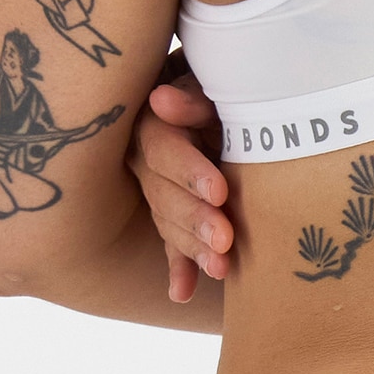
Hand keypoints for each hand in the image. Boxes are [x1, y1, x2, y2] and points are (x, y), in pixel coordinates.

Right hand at [130, 72, 232, 302]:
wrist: (218, 90)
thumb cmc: (220, 82)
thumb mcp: (211, 81)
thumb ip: (191, 95)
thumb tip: (162, 101)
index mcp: (153, 121)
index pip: (162, 149)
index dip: (188, 172)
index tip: (219, 192)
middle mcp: (148, 157)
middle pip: (162, 192)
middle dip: (194, 219)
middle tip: (225, 240)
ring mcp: (158, 187)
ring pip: (167, 221)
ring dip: (191, 248)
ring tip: (221, 268)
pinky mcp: (173, 210)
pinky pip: (171, 243)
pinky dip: (180, 267)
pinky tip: (184, 292)